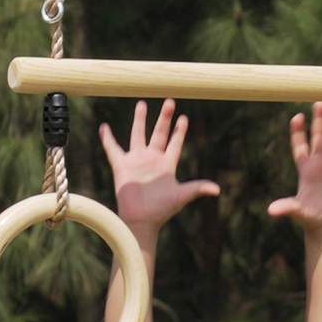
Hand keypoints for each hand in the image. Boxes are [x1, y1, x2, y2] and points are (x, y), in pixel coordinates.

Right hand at [101, 100, 215, 232]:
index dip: (179, 131)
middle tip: (170, 102)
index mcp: (167, 165)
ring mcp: (136, 161)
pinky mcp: (122, 166)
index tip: (184, 118)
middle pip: (159, 133)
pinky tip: (104, 127)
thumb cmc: (161, 210)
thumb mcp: (181, 196)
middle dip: (164, 118)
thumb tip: (217, 190)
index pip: (175, 143)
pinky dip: (108, 139)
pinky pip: (113, 149)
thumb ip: (197, 188)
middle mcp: (152, 160)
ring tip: (142, 104)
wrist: (141, 219)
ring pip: (138, 135)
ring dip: (140, 120)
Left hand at [268, 99, 321, 233]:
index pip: (300, 144)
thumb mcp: (298, 213)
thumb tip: (271, 211)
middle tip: (320, 101)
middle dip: (319, 119)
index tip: (297, 116)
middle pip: (319, 135)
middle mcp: (319, 162)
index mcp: (305, 168)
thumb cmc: (309, 219)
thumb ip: (287, 208)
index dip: (299, 131)